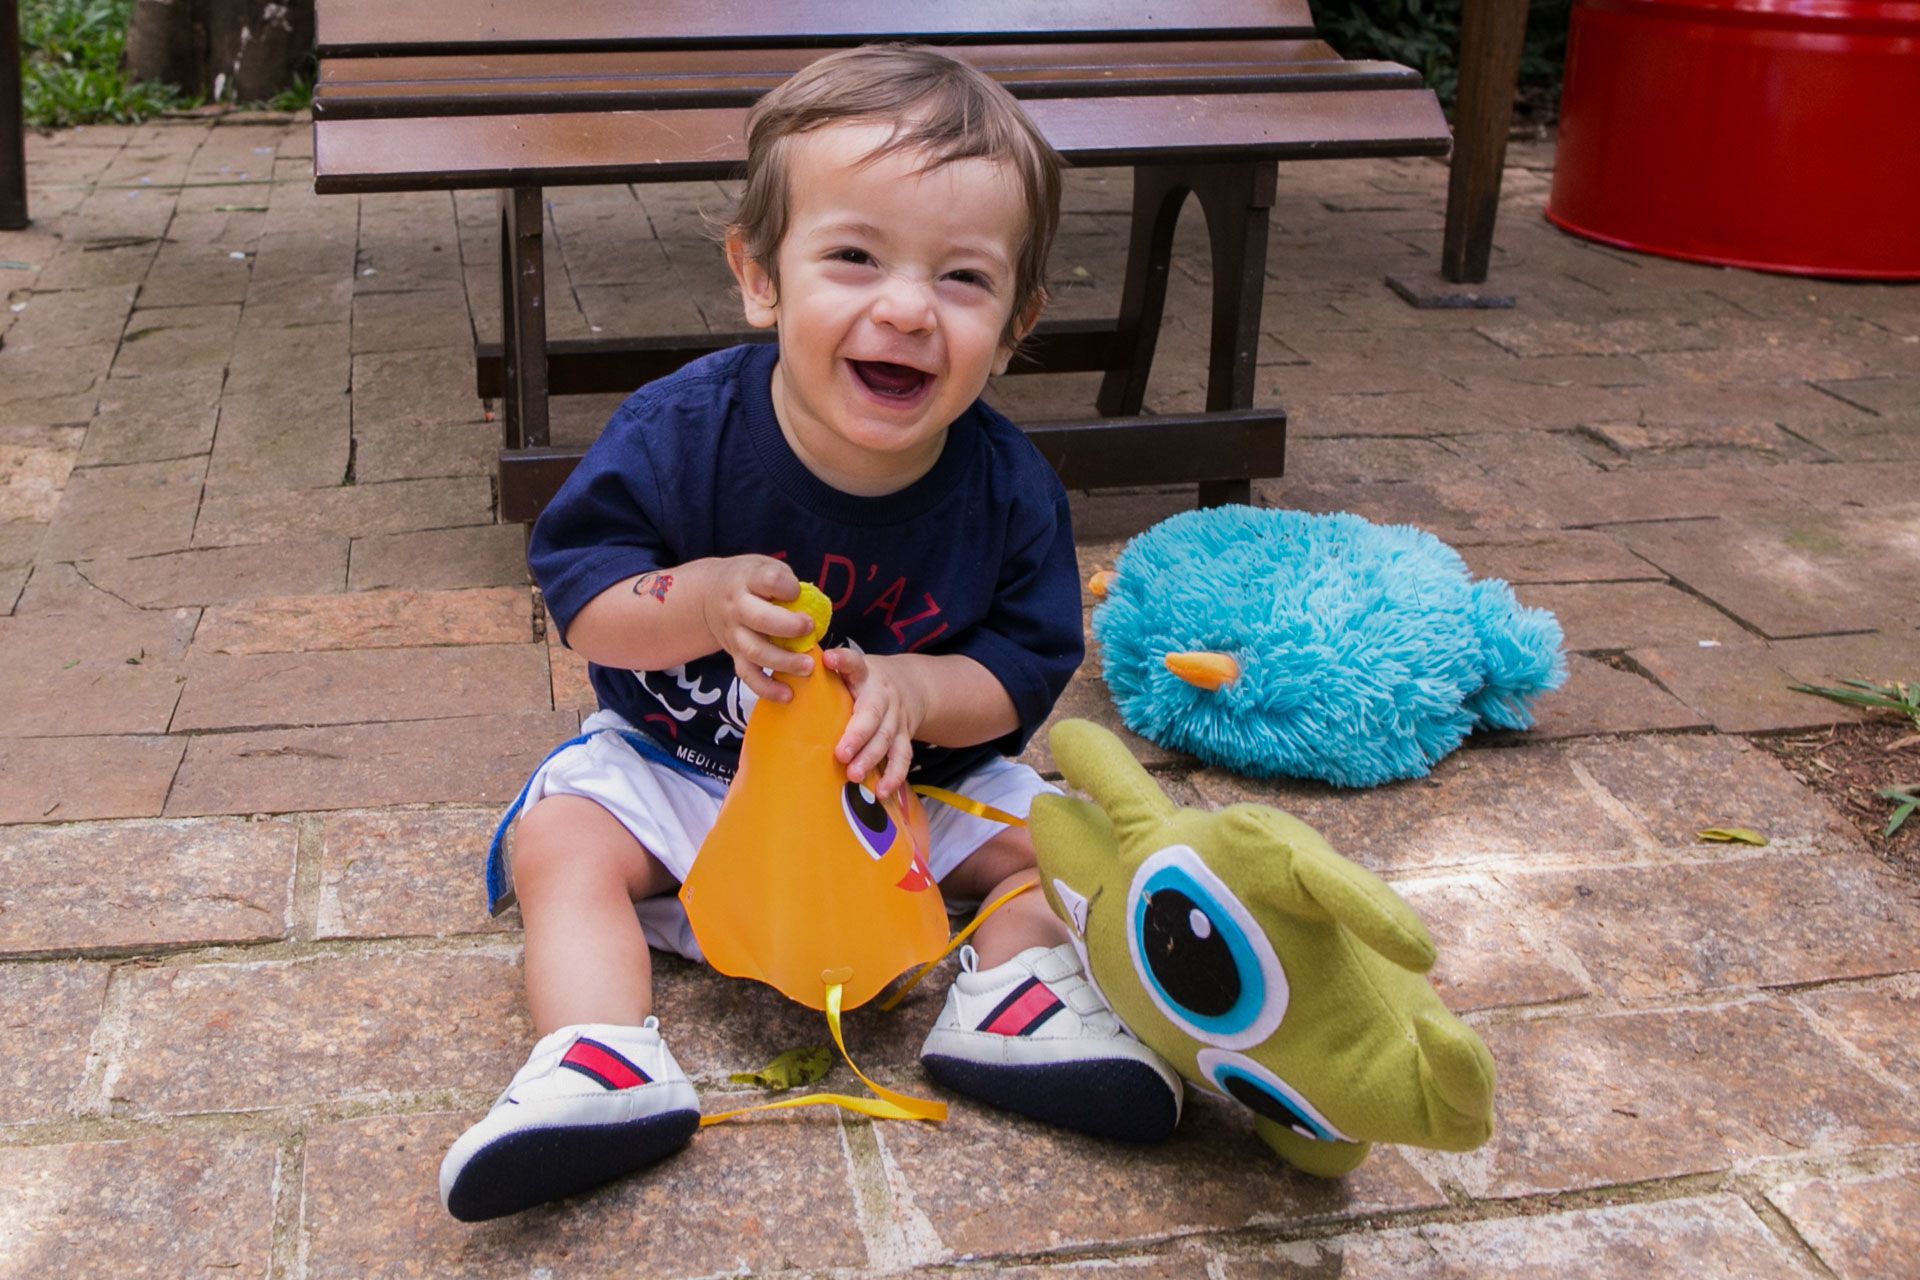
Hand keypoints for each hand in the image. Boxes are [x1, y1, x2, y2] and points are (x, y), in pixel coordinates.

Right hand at [698, 556, 815, 701]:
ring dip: (784, 661)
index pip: (768, 580)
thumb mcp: (764, 568)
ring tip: (808, 666)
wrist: (708, 597)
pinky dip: (767, 688)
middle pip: (761, 619)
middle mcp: (738, 607)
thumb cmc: (750, 583)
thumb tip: (815, 606)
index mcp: (748, 579)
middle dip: (789, 627)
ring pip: (756, 651)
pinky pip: (748, 675)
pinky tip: (787, 694)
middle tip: (810, 629)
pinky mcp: (735, 655)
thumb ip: (787, 584)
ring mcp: (734, 634)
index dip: (787, 587)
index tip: (797, 592)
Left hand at [823, 648, 926, 797]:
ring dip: (871, 758)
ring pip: (886, 738)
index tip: (827, 659)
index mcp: (864, 675)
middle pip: (872, 714)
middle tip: (841, 753)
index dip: (842, 660)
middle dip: (857, 735)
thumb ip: (826, 676)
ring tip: (854, 775)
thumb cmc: (865, 683)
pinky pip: (902, 757)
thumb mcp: (850, 671)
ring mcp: (896, 718)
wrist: (912, 685)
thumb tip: (781, 678)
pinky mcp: (905, 737)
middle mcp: (883, 695)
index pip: (854, 664)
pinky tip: (882, 791)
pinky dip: (894, 775)